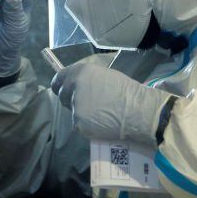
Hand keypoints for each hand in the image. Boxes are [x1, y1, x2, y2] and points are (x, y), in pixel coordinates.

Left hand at [50, 63, 170, 146]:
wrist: (137, 110)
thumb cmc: (126, 90)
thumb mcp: (104, 75)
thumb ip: (86, 79)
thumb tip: (77, 84)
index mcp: (80, 72)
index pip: (59, 78)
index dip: (60, 85)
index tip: (61, 89)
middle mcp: (73, 86)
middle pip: (63, 96)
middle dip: (70, 100)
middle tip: (86, 104)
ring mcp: (74, 106)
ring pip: (72, 111)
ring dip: (81, 113)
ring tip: (100, 114)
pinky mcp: (78, 123)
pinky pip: (79, 124)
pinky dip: (87, 125)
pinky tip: (101, 123)